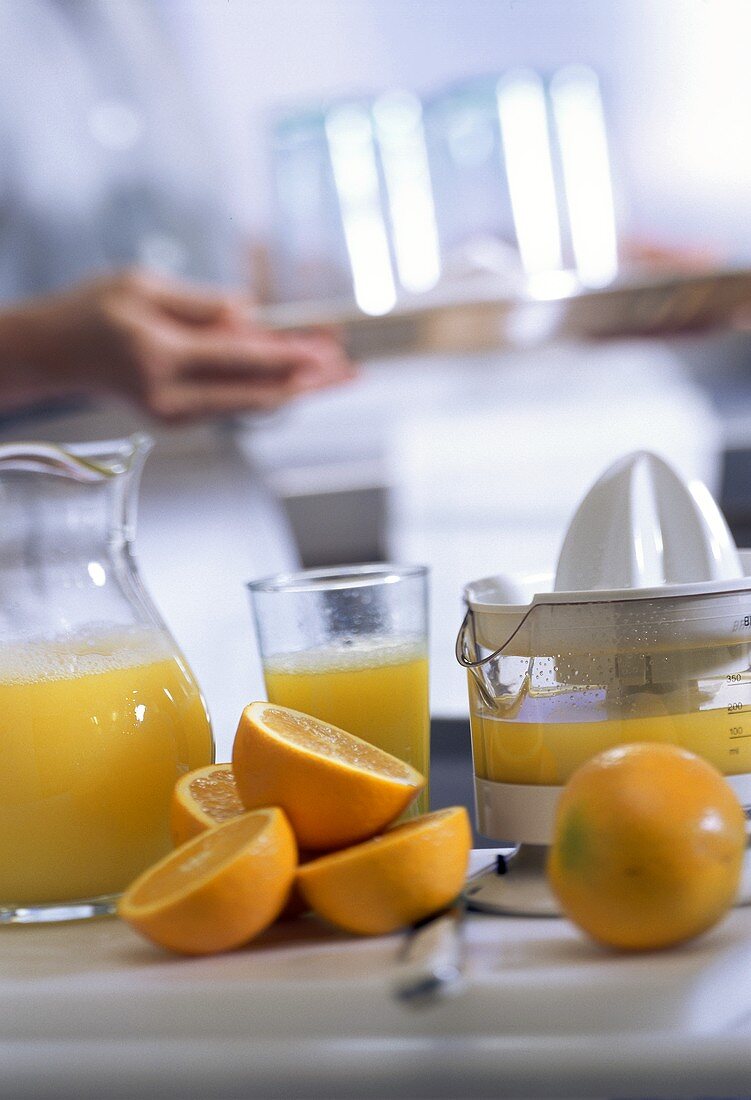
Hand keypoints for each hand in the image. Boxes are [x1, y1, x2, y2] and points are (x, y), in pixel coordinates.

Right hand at [0, 269, 355, 421]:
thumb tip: (252, 316)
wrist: (55, 355)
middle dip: (310, 382)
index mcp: (161, 355)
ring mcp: (176, 414)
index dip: (292, 356)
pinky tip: (300, 375)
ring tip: (339, 371)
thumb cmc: (94, 309)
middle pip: (258, 393)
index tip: (331, 349)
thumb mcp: (142, 285)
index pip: (242, 358)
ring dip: (298, 387)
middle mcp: (172, 395)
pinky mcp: (179, 418)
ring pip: (252, 404)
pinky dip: (270, 388)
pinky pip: (235, 403)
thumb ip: (201, 304)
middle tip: (353, 371)